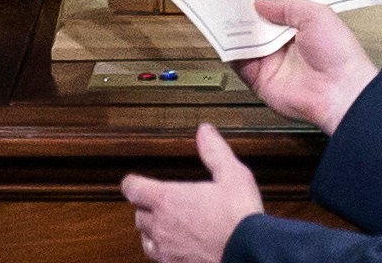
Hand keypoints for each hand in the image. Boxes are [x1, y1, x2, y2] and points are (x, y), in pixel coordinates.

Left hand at [122, 124, 265, 262]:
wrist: (250, 255)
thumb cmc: (240, 218)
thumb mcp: (232, 175)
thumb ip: (214, 152)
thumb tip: (204, 132)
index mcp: (167, 200)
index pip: (131, 188)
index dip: (133, 182)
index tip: (137, 181)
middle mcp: (161, 227)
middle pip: (138, 214)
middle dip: (146, 208)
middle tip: (160, 203)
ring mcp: (167, 251)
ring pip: (146, 240)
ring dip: (152, 232)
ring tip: (167, 226)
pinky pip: (160, 259)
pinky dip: (164, 252)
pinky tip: (179, 247)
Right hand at [235, 0, 379, 134]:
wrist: (340, 92)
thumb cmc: (338, 53)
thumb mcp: (317, 15)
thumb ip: (288, 5)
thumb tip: (260, 2)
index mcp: (299, 27)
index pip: (274, 9)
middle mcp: (282, 44)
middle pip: (255, 25)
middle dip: (242, 12)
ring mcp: (270, 62)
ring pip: (244, 42)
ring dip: (232, 29)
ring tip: (219, 11)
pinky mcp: (260, 80)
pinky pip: (239, 64)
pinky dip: (229, 51)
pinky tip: (223, 37)